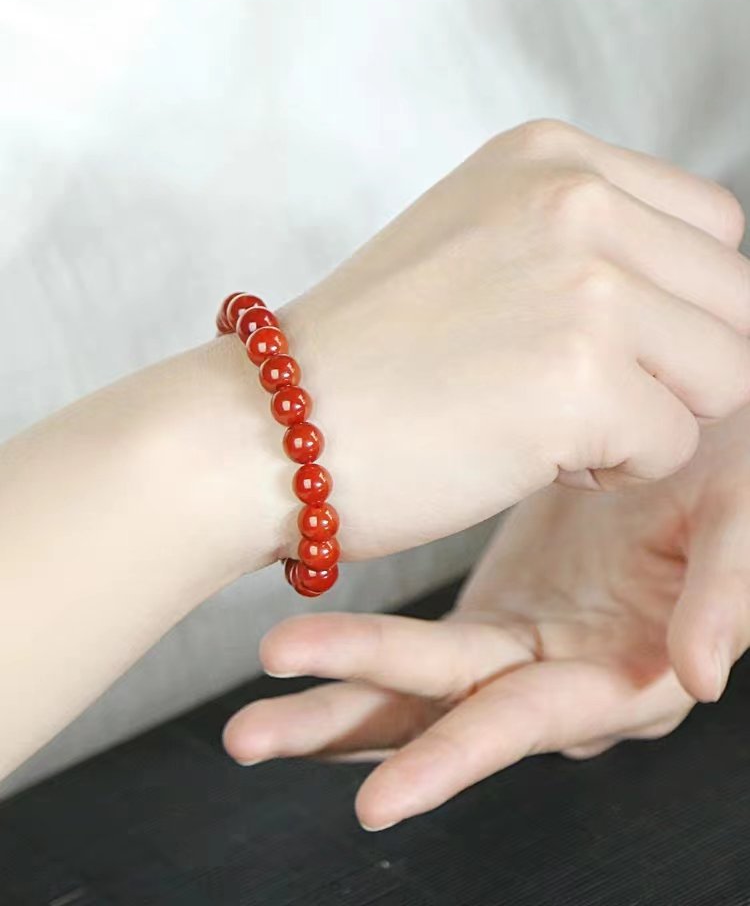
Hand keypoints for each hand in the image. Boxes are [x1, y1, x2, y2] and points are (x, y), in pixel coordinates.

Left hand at [223, 406, 749, 829]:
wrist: (697, 427)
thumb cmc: (731, 473)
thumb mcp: (741, 520)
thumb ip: (726, 594)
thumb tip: (704, 677)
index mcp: (625, 670)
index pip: (525, 717)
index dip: (456, 753)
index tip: (378, 792)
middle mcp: (564, 675)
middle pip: (446, 710)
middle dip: (353, 724)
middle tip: (254, 734)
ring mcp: (523, 645)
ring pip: (420, 689)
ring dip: (334, 701)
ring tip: (247, 724)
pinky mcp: (500, 609)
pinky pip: (421, 649)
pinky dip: (360, 658)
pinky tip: (300, 664)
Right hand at [280, 119, 749, 559]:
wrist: (263, 426)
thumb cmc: (364, 359)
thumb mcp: (478, 244)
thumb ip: (585, 243)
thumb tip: (695, 293)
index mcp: (551, 155)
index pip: (713, 228)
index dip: (671, 307)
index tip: (592, 345)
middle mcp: (576, 197)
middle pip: (733, 300)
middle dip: (673, 366)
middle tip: (567, 394)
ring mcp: (583, 283)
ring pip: (724, 374)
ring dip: (648, 416)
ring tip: (543, 422)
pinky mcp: (581, 378)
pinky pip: (675, 446)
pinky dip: (614, 469)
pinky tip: (524, 454)